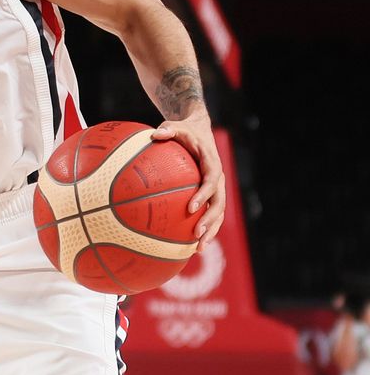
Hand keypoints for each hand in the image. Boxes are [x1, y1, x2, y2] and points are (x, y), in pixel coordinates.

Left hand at [150, 113, 223, 242]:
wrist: (199, 130)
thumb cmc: (184, 130)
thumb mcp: (176, 125)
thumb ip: (168, 129)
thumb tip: (154, 134)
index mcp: (211, 162)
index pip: (211, 180)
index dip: (203, 195)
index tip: (191, 208)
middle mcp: (217, 177)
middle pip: (219, 202)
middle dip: (210, 220)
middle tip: (197, 234)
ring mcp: (216, 188)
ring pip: (218, 213)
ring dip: (211, 230)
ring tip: (198, 249)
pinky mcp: (211, 194)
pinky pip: (210, 213)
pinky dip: (205, 228)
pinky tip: (191, 245)